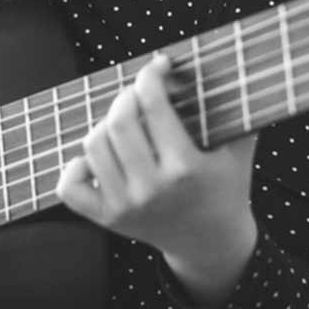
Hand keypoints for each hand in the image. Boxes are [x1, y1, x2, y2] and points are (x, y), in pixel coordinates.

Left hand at [55, 54, 259, 305]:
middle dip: (126, 96)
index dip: (151, 75)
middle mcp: (151, 189)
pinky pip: (70, 187)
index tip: (158, 66)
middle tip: (139, 95)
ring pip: (93, 145)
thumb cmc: (225, 188)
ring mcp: (125, 206)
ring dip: (105, 125)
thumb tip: (231, 64)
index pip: (154, 104)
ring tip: (124, 124)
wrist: (211, 244)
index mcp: (185, 168)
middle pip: (118, 121)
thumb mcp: (238, 150)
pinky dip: (77, 165)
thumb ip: (237, 108)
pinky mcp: (107, 220)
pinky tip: (98, 157)